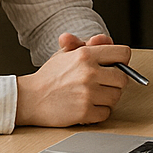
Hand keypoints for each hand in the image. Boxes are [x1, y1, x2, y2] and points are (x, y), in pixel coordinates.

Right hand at [15, 33, 130, 126]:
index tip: (115, 67)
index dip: (121, 61)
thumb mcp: (65, 54)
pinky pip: (106, 113)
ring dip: (107, 99)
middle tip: (102, 85)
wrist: (29, 98)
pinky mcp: (84, 112)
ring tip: (92, 96)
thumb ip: (86, 45)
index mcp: (86, 54)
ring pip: (116, 97)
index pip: (123, 53)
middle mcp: (89, 72)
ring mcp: (87, 93)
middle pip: (123, 78)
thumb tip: (101, 39)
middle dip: (114, 83)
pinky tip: (87, 107)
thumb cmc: (49, 77)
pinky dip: (99, 113)